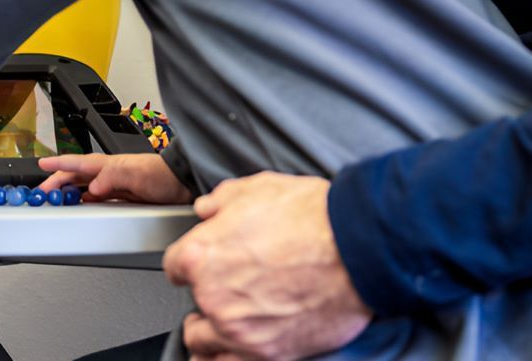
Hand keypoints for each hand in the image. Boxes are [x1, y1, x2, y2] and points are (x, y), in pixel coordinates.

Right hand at [37, 152, 193, 203]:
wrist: (183, 185)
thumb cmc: (163, 174)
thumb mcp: (136, 172)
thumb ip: (112, 177)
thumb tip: (92, 188)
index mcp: (108, 164)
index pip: (77, 163)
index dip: (58, 164)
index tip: (41, 165)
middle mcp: (109, 173)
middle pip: (75, 176)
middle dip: (56, 182)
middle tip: (41, 193)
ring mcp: (114, 185)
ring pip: (83, 187)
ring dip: (67, 192)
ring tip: (54, 200)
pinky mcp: (122, 197)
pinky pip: (95, 198)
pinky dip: (82, 201)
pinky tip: (80, 206)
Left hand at [162, 172, 371, 359]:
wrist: (358, 247)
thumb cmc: (312, 216)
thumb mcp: (257, 188)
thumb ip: (221, 200)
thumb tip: (207, 209)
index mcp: (201, 256)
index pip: (173, 265)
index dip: (188, 260)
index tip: (199, 262)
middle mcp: (214, 298)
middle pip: (191, 305)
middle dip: (205, 294)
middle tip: (226, 285)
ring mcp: (240, 331)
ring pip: (202, 344)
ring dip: (210, 332)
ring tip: (225, 322)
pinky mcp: (270, 354)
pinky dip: (229, 357)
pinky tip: (237, 347)